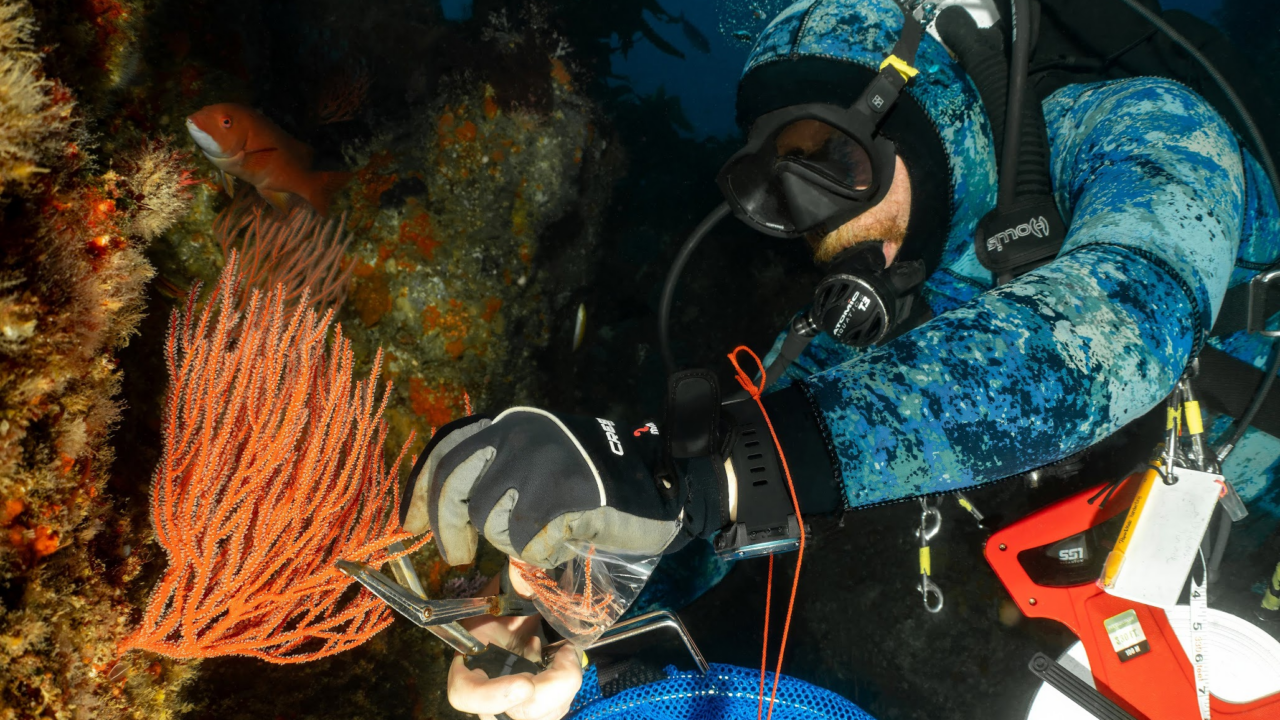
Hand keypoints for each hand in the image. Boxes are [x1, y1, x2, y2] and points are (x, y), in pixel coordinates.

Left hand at [401, 408, 718, 567]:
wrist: (659, 484)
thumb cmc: (595, 480)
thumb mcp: (540, 460)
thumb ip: (497, 473)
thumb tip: (441, 515)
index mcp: (511, 422)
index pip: (447, 450)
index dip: (421, 492)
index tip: (411, 526)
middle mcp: (521, 433)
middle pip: (455, 487)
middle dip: (447, 530)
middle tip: (455, 557)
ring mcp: (541, 461)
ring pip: (491, 521)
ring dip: (509, 541)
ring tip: (540, 535)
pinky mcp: (563, 495)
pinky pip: (527, 544)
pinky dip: (542, 555)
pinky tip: (564, 542)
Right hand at [446, 568, 582, 719]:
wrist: (517, 613)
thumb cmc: (505, 602)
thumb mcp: (507, 590)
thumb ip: (516, 580)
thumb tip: (526, 563)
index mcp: (471, 662)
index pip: (465, 694)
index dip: (492, 697)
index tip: (526, 683)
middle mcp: (489, 691)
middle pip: (515, 714)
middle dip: (549, 691)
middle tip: (565, 657)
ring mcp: (513, 703)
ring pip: (541, 715)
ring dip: (564, 686)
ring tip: (566, 652)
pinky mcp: (538, 705)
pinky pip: (556, 708)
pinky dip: (568, 685)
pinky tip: (566, 659)